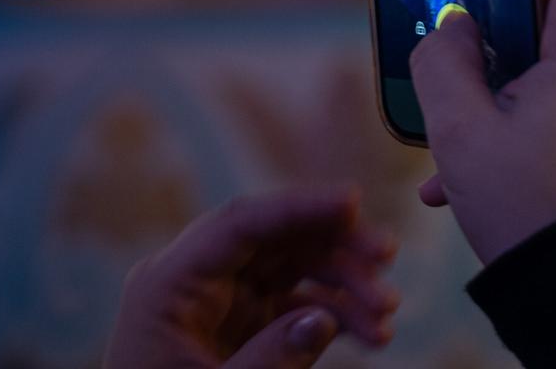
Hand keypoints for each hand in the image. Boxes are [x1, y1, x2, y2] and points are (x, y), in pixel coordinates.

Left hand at [104, 187, 398, 368]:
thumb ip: (267, 361)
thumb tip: (322, 318)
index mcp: (167, 284)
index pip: (238, 224)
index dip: (297, 207)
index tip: (352, 201)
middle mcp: (196, 282)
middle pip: (274, 240)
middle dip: (335, 245)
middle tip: (387, 255)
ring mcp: (222, 303)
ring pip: (294, 270)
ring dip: (345, 284)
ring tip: (388, 312)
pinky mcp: (244, 328)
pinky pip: (297, 306)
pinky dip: (336, 315)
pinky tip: (373, 333)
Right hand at [410, 0, 555, 264]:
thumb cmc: (542, 209)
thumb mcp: (465, 132)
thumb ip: (443, 57)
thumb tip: (451, 29)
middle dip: (486, 9)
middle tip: (453, 10)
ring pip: (541, 51)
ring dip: (490, 85)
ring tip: (453, 157)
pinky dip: (512, 120)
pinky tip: (469, 181)